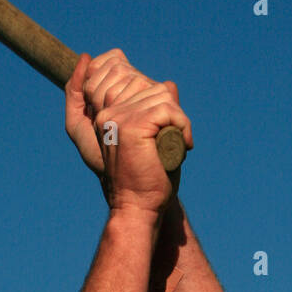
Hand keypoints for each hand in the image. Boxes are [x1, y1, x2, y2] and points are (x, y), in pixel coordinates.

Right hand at [64, 49, 192, 217]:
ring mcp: (118, 118)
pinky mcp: (132, 126)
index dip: (162, 103)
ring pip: (163, 96)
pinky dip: (183, 126)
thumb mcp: (150, 139)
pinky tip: (183, 146)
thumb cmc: (145, 180)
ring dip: (179, 120)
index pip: (139, 83)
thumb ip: (155, 111)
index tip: (166, 130)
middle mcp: (108, 113)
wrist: (137, 208)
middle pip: (154, 88)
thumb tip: (169, 84)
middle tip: (173, 141)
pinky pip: (168, 110)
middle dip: (171, 112)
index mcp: (107, 115)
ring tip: (176, 145)